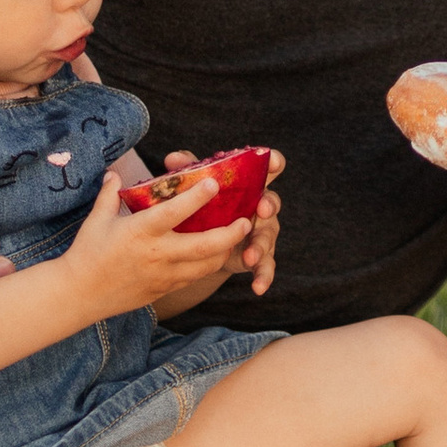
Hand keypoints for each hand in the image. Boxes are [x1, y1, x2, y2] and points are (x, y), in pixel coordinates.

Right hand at [67, 156, 283, 314]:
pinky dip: (207, 266)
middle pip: (205, 245)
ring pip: (206, 266)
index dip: (197, 198)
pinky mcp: (164, 289)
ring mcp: (163, 275)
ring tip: (236, 237)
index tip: (215, 183)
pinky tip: (214, 255)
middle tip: (246, 220)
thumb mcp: (96, 219)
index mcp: (141, 232)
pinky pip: (193, 278)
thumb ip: (109, 194)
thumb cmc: (87, 253)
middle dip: (231, 233)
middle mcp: (157, 255)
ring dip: (224, 251)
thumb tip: (113, 172)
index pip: (175, 212)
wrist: (79, 295)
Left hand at [150, 151, 283, 297]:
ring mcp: (262, 232)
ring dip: (261, 245)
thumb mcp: (197, 186)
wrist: (206, 238)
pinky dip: (263, 276)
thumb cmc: (206, 205)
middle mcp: (260, 206)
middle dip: (269, 205)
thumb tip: (172, 159)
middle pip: (271, 202)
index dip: (272, 163)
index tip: (273, 162)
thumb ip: (189, 171)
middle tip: (261, 209)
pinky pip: (266, 266)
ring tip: (250, 256)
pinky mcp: (259, 255)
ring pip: (267, 237)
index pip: (267, 169)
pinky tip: (258, 287)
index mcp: (250, 184)